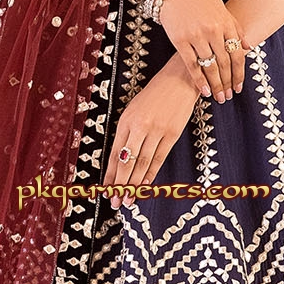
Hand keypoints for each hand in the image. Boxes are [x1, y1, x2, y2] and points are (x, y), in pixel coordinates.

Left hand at [104, 55, 202, 208]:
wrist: (179, 81)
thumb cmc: (154, 96)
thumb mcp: (133, 111)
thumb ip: (127, 134)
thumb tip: (120, 161)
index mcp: (126, 120)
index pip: (115, 153)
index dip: (109, 174)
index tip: (105, 190)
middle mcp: (139, 126)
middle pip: (127, 161)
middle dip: (120, 184)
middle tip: (115, 202)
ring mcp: (157, 131)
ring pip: (143, 163)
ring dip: (135, 184)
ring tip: (128, 199)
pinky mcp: (172, 134)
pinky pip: (159, 158)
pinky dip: (151, 174)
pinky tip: (145, 186)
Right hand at [156, 0, 252, 101]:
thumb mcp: (221, 8)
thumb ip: (235, 27)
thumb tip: (248, 47)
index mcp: (226, 23)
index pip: (237, 54)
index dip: (239, 73)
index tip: (239, 87)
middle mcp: (214, 30)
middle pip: (225, 63)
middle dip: (228, 83)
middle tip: (228, 97)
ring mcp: (197, 36)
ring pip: (210, 66)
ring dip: (215, 85)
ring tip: (218, 97)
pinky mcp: (181, 40)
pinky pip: (192, 65)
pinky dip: (199, 80)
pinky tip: (204, 91)